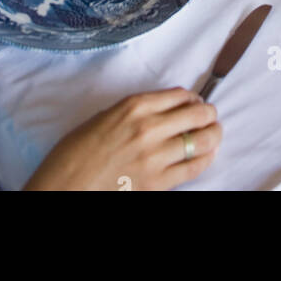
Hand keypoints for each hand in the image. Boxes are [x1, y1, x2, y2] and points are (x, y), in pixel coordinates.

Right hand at [24, 88, 221, 191]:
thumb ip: (134, 111)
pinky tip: (208, 154)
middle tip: (211, 117)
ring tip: (215, 133)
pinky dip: (205, 159)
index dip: (193, 99)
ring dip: (213, 134)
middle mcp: (149, 126)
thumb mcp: (105, 117)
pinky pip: (193, 167)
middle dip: (208, 114)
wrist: (65, 186)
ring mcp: (155, 156)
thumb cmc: (76, 152)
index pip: (179, 95)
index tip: (195, 103)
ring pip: (201, 139)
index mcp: (134, 105)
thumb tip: (161, 110)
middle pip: (197, 114)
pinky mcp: (157, 182)